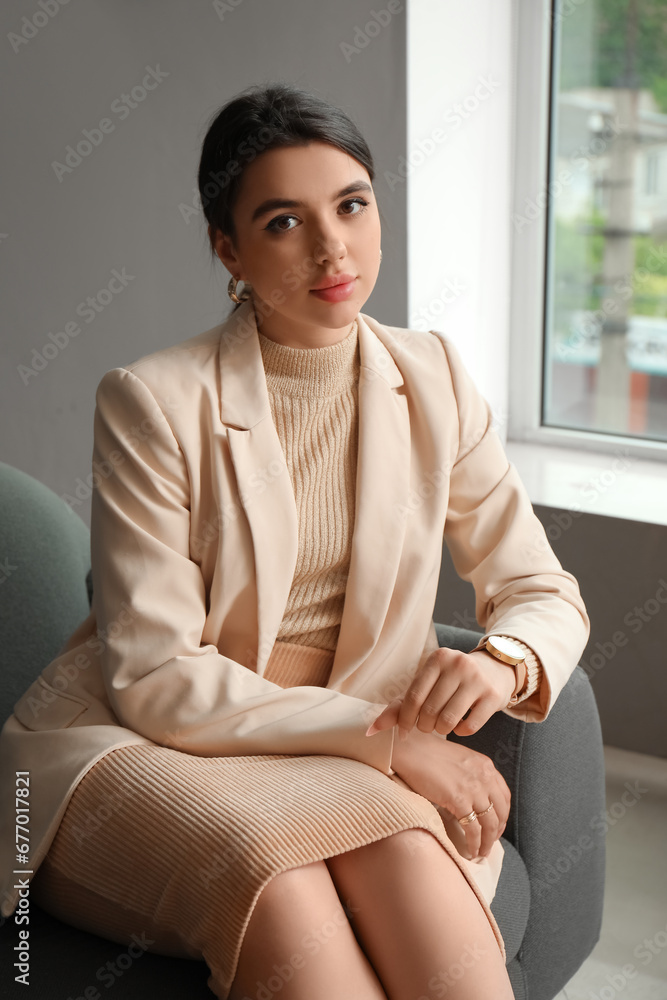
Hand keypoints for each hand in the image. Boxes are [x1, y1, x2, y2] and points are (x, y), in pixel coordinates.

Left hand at [366, 647, 515, 739]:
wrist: (494, 670)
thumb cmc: (451, 681)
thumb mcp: (427, 684)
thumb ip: (399, 705)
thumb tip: (370, 730)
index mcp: (437, 658)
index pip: (413, 697)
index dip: (405, 719)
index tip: (404, 730)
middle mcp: (457, 664)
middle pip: (429, 710)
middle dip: (424, 726)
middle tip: (426, 727)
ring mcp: (477, 679)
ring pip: (448, 720)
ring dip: (441, 730)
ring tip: (441, 726)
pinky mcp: (492, 696)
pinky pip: (469, 727)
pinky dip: (461, 732)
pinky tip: (460, 725)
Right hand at [389, 726, 509, 859]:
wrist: (410, 750)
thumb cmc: (427, 754)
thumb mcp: (459, 760)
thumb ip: (471, 775)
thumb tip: (472, 798)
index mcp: (485, 765)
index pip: (504, 796)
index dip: (503, 814)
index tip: (497, 825)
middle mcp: (484, 776)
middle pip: (500, 812)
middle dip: (497, 831)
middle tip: (490, 842)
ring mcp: (473, 788)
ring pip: (490, 823)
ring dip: (488, 842)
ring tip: (482, 852)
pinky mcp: (459, 800)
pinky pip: (473, 829)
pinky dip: (474, 843)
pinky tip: (471, 850)